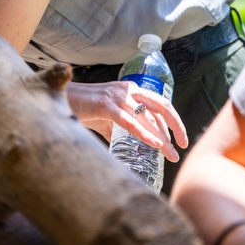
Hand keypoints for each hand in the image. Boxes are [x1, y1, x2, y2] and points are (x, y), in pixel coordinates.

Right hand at [64, 80, 187, 161]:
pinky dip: (144, 134)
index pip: (160, 104)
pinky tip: (154, 145)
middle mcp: (129, 90)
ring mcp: (118, 97)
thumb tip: (131, 148)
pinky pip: (130, 121)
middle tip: (182, 146)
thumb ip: (121, 129)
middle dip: (176, 127)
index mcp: (132, 91)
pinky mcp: (106, 105)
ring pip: (148, 117)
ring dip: (162, 138)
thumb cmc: (85, 108)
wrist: (62, 99)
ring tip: (171, 154)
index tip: (181, 138)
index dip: (174, 121)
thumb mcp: (108, 119)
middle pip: (161, 107)